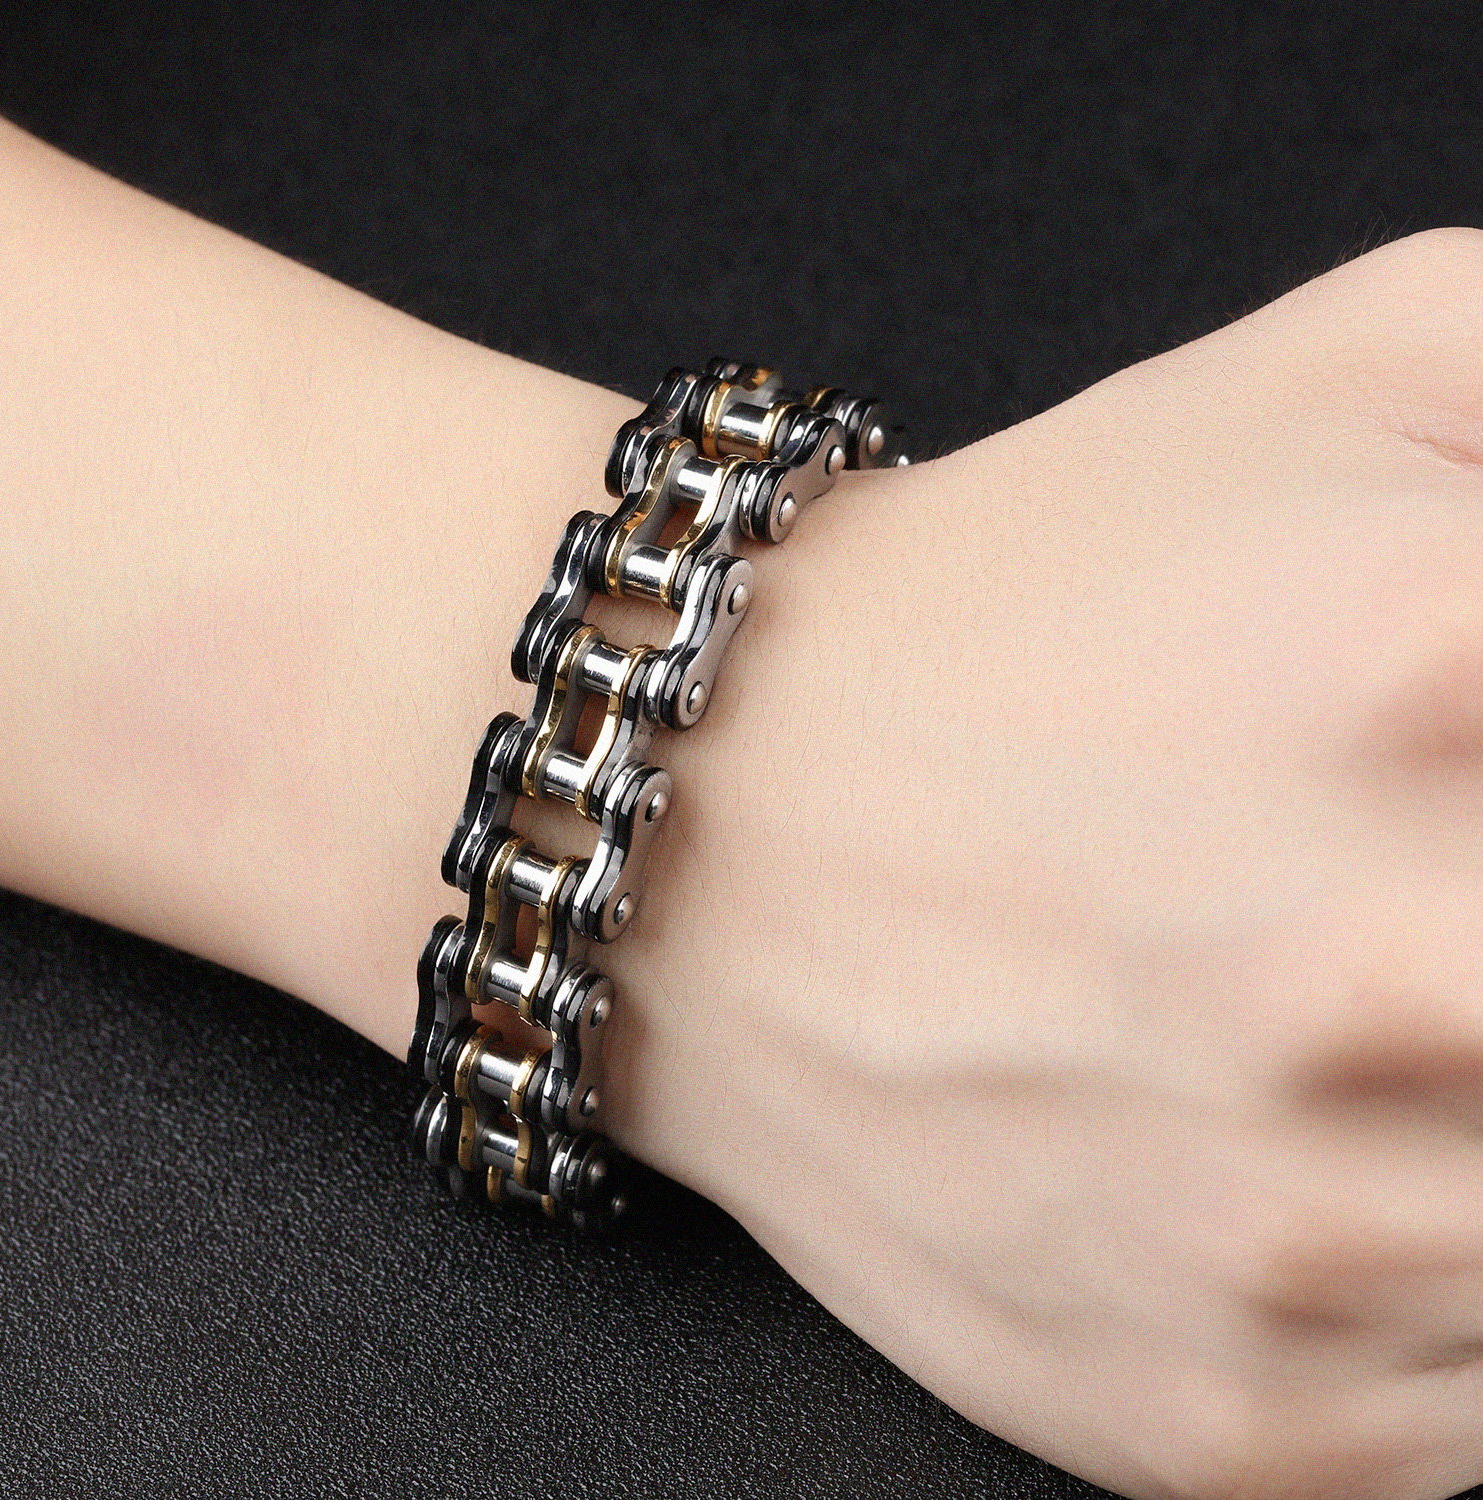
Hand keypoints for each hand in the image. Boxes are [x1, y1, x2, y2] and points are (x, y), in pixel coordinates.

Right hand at [606, 229, 1482, 1499]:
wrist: (715, 819)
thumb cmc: (1032, 596)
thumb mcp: (1368, 356)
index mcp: (1440, 666)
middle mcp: (1373, 981)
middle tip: (1460, 917)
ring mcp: (1295, 1238)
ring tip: (1409, 1018)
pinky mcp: (1226, 1415)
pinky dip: (1477, 1301)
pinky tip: (1365, 1166)